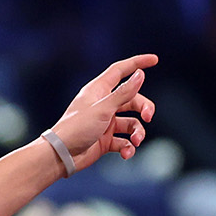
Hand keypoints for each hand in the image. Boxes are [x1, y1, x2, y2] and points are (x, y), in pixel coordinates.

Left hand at [46, 54, 157, 170]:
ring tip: (136, 141)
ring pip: (131, 123)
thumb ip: (123, 93)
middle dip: (144, 108)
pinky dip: (128, 147)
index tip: (154, 60)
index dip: (137, 63)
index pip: (120, 71)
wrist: (60, 155)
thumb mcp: (103, 109)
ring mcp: (105, 123)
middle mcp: (103, 104)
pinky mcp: (106, 140)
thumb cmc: (76, 128)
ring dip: (138, 132)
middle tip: (148, 116)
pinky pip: (124, 141)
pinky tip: (126, 154)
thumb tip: (140, 74)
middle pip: (132, 100)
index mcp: (98, 91)